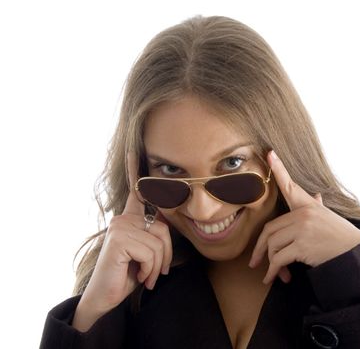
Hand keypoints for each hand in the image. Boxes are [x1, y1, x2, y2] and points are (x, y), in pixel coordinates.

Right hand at [73, 153, 172, 330]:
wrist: (105, 297)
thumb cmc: (127, 275)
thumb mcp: (146, 253)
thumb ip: (155, 236)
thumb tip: (166, 225)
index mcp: (129, 219)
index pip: (135, 192)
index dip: (135, 170)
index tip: (134, 149)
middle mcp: (123, 218)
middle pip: (164, 229)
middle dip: (165, 255)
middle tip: (155, 273)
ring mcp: (120, 227)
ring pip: (159, 243)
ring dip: (157, 266)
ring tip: (146, 276)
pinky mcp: (119, 240)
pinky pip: (151, 252)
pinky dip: (149, 270)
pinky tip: (138, 276)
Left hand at [249, 150, 359, 283]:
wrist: (358, 255)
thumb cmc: (342, 237)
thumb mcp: (330, 218)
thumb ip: (318, 206)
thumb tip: (316, 195)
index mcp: (310, 206)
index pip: (290, 186)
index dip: (278, 169)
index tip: (269, 153)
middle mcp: (304, 214)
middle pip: (270, 229)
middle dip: (260, 248)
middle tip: (254, 262)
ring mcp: (303, 228)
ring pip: (273, 245)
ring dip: (270, 263)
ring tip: (274, 275)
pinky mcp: (302, 245)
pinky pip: (279, 259)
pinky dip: (273, 271)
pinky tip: (273, 279)